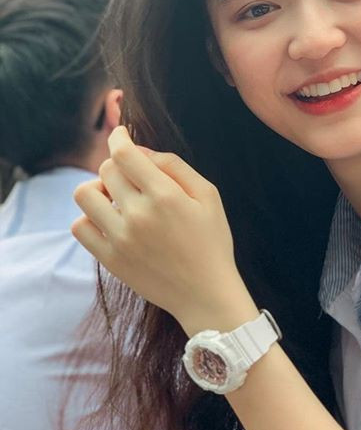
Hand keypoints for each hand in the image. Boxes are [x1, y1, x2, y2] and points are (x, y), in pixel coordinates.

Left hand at [72, 127, 255, 333]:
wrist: (205, 293)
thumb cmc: (211, 242)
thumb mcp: (209, 196)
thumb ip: (175, 166)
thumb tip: (141, 150)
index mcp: (166, 196)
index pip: (124, 154)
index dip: (119, 138)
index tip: (121, 136)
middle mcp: (139, 215)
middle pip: (106, 170)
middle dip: (117, 166)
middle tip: (132, 176)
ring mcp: (120, 239)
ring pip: (84, 195)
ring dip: (98, 189)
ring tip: (115, 198)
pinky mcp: (110, 259)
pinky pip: (80, 227)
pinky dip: (90, 218)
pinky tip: (110, 221)